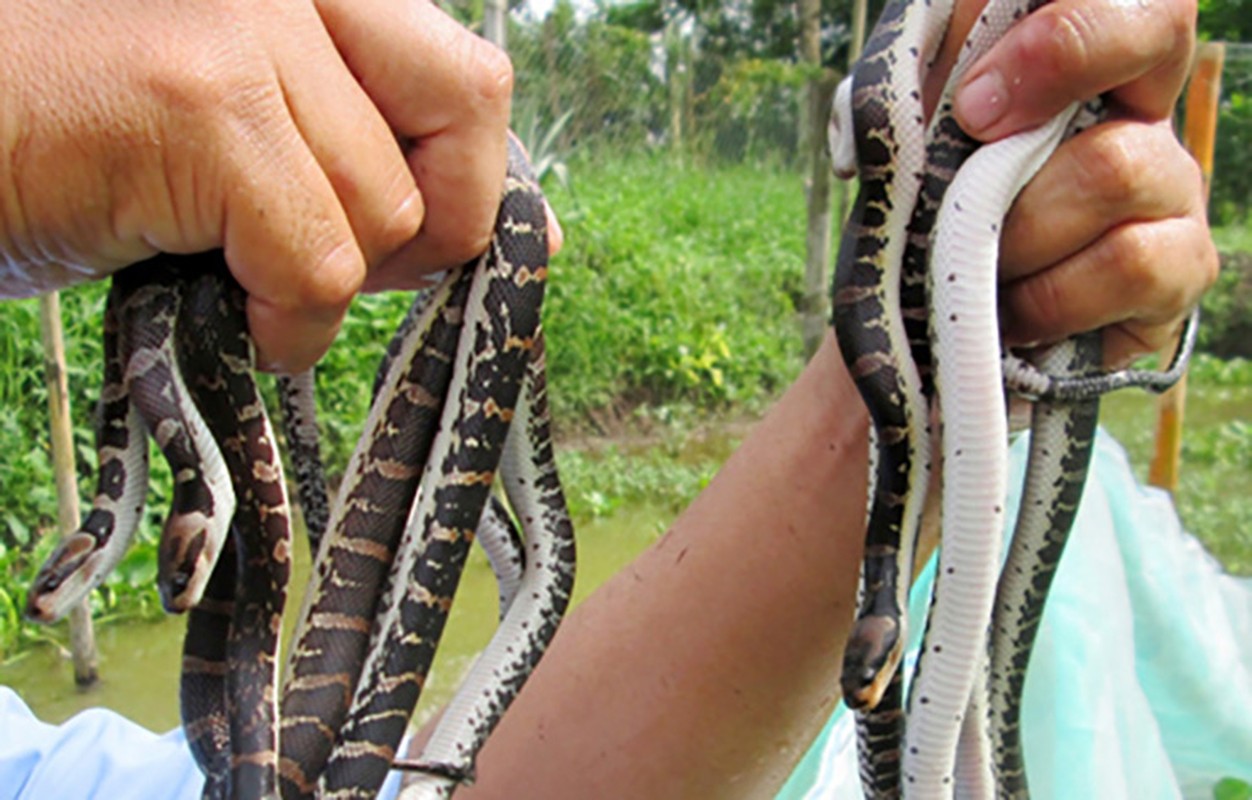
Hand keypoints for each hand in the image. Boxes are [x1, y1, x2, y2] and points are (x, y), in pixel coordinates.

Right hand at [0, 0, 518, 371]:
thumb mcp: (258, 128)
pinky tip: (219, 306)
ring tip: (233, 271)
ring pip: (382, 211)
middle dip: (432, 226)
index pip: (471, 77)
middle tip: (346, 265)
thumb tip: (524, 227)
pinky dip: (283, 323)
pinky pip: (318, 265)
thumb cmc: (90, 144)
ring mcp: (245, 30)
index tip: (424, 240)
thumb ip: (374, 148)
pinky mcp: (203, 106)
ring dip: (324, 282)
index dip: (473, 179)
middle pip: (465, 119)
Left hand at [933, 0, 1216, 367]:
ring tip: (975, 263)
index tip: (972, 102)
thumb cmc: (926, 220)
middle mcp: (1139, 107)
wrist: (935, 331)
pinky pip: (1128, 263)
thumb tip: (938, 60)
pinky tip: (1014, 312)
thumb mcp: (914, 135)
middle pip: (1153, 31)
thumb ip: (930, 73)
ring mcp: (1171, 184)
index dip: (1064, 24)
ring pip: (1113, 165)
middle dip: (1048, 74)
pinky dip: (1048, 296)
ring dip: (1016, 226)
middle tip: (968, 148)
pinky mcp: (1180, 270)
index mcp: (1076, 61)